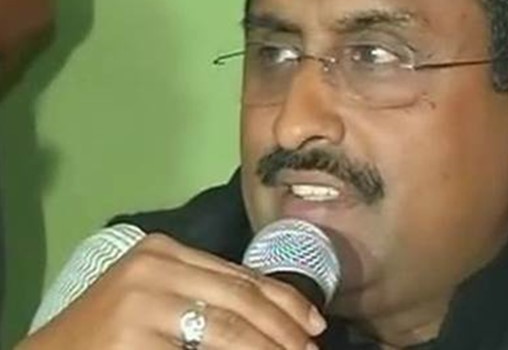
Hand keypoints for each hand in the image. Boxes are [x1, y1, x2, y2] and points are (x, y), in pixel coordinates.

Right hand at [16, 233, 325, 348]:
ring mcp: (142, 300)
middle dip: (284, 328)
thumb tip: (274, 317)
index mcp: (165, 250)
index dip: (285, 300)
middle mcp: (156, 266)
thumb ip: (206, 295)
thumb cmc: (110, 332)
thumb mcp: (159, 297)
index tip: (315, 323)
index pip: (241, 274)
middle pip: (241, 298)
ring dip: (268, 347)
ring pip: (227, 327)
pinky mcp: (134, 335)